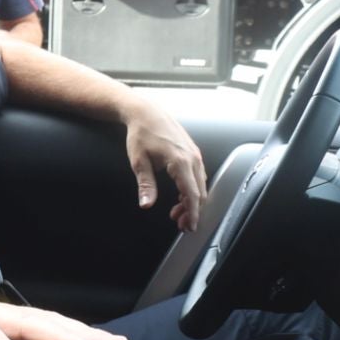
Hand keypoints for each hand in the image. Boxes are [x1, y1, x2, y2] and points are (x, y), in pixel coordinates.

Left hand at [121, 103, 207, 230]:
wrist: (146, 113)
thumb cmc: (141, 134)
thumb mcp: (139, 161)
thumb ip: (145, 184)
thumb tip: (146, 204)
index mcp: (180, 162)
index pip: (192, 194)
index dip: (192, 213)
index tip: (190, 227)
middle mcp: (193, 159)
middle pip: (200, 192)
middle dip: (192, 211)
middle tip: (180, 224)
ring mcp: (195, 155)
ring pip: (200, 185)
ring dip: (192, 201)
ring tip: (177, 213)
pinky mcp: (193, 153)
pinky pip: (198, 176)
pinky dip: (192, 189)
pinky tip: (180, 196)